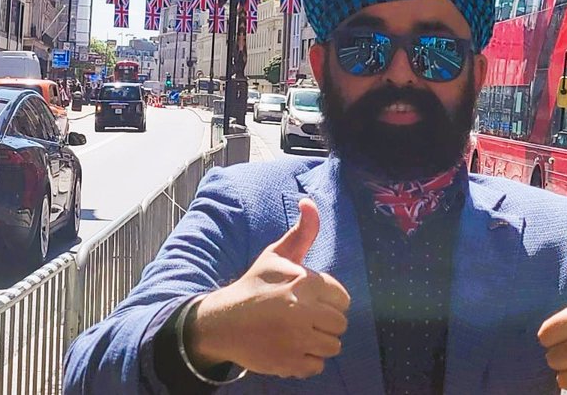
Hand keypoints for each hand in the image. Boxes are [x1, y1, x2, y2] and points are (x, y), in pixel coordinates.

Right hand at [187, 198, 349, 378]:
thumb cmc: (255, 285)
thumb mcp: (276, 256)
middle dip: (324, 321)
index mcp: (305, 282)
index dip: (327, 299)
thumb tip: (308, 201)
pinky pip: (317, 366)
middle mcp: (303, 311)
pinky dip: (306, 360)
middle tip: (302, 316)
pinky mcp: (290, 363)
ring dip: (318, 341)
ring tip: (297, 332)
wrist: (224, 321)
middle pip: (340, 324)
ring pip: (332, 346)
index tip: (309, 299)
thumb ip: (302, 232)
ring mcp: (297, 340)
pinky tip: (289, 347)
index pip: (343, 299)